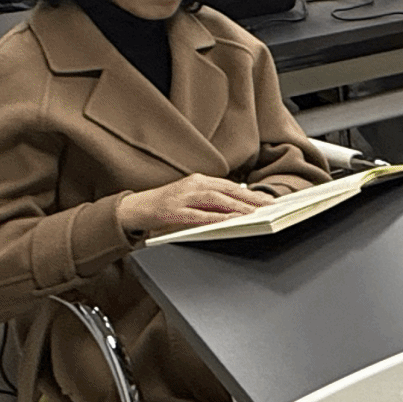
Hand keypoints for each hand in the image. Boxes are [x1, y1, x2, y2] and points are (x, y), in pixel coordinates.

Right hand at [119, 174, 272, 237]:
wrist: (133, 208)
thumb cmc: (164, 204)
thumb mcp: (189, 197)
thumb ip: (209, 199)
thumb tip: (235, 206)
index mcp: (198, 180)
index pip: (230, 185)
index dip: (250, 192)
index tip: (267, 200)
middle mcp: (192, 185)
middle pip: (227, 190)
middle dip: (250, 198)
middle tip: (268, 206)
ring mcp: (182, 197)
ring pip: (215, 200)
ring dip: (236, 206)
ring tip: (253, 213)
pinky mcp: (173, 211)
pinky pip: (198, 215)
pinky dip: (215, 218)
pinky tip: (228, 221)